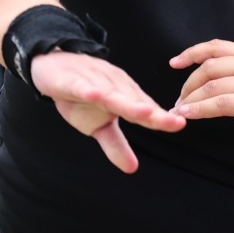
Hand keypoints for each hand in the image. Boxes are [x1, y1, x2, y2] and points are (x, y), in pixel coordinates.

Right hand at [30, 52, 186, 173]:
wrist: (53, 64)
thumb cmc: (80, 95)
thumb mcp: (97, 126)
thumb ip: (115, 145)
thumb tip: (132, 169)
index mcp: (124, 97)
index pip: (145, 110)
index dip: (162, 119)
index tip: (180, 124)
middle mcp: (114, 87)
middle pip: (134, 102)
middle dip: (152, 112)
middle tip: (173, 122)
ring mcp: (93, 82)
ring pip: (111, 93)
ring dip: (127, 102)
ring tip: (146, 112)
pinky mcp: (71, 81)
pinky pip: (81, 86)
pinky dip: (88, 90)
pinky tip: (95, 96)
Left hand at [170, 39, 233, 166]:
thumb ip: (233, 78)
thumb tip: (198, 78)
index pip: (218, 46)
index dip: (192, 52)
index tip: (174, 63)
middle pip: (211, 66)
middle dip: (189, 84)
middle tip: (178, 100)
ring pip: (212, 85)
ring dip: (190, 99)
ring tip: (179, 110)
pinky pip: (219, 103)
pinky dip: (199, 109)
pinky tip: (188, 115)